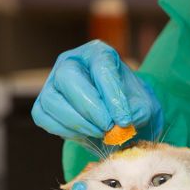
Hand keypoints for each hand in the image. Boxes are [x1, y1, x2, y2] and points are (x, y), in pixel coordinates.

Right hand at [31, 40, 162, 140]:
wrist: (122, 118)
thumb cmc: (132, 106)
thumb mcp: (145, 106)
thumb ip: (137, 112)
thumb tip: (120, 125)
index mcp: (98, 54)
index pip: (101, 68)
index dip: (112, 96)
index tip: (124, 121)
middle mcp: (71, 62)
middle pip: (68, 78)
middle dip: (89, 108)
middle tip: (108, 128)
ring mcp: (53, 82)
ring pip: (52, 100)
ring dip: (77, 123)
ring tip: (100, 133)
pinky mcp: (44, 104)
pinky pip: (44, 117)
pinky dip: (64, 131)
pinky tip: (86, 135)